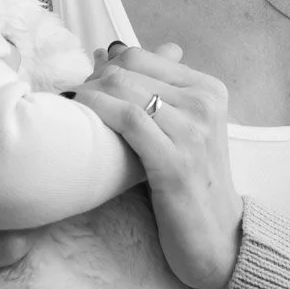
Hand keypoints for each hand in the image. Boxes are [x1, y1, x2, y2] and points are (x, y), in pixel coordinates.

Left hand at [73, 43, 243, 288]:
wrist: (217, 238)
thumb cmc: (189, 182)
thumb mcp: (178, 128)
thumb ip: (150, 88)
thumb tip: (106, 50)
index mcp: (208, 89)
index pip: (142, 56)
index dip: (107, 66)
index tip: (89, 84)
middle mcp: (204, 104)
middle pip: (129, 70)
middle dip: (94, 80)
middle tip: (75, 99)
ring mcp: (192, 133)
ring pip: (125, 90)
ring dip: (90, 94)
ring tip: (72, 109)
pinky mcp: (175, 162)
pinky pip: (127, 119)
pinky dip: (98, 111)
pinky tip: (80, 119)